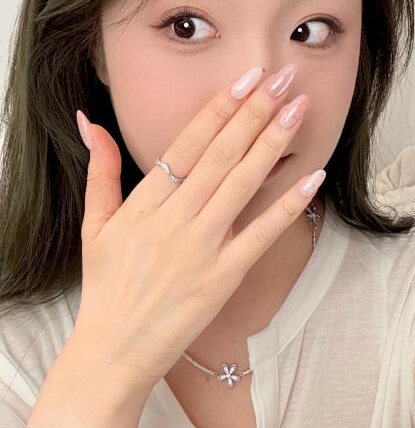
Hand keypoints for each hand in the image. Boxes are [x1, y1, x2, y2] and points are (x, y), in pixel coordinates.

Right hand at [73, 64, 325, 393]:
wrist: (114, 350)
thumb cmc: (106, 288)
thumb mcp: (94, 225)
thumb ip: (99, 170)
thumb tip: (91, 122)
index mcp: (143, 203)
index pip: (187, 145)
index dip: (219, 109)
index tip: (245, 77)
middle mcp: (174, 220)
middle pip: (220, 156)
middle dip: (254, 112)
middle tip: (283, 77)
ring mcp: (200, 248)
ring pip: (241, 186)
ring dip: (272, 144)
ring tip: (298, 109)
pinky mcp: (223, 277)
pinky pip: (261, 234)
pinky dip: (287, 205)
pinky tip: (311, 177)